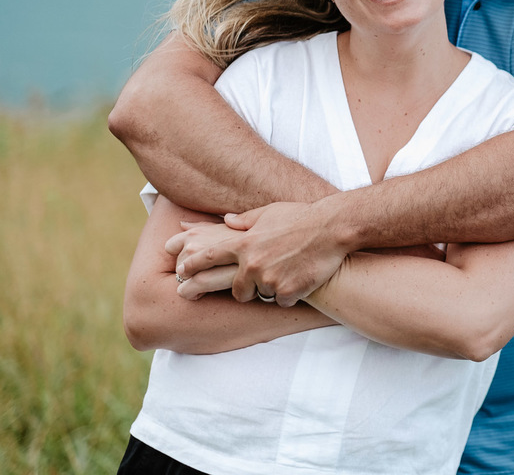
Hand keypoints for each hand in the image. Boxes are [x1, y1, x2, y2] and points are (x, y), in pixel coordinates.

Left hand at [181, 201, 347, 306]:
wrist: (333, 228)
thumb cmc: (302, 216)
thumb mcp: (270, 212)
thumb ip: (245, 220)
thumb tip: (227, 220)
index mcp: (244, 242)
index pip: (207, 256)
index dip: (191, 264)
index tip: (180, 271)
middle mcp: (252, 263)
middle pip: (233, 288)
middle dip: (241, 289)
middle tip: (250, 287)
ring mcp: (269, 278)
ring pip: (259, 296)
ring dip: (268, 290)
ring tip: (284, 276)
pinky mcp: (287, 291)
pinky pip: (281, 302)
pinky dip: (288, 295)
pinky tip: (299, 283)